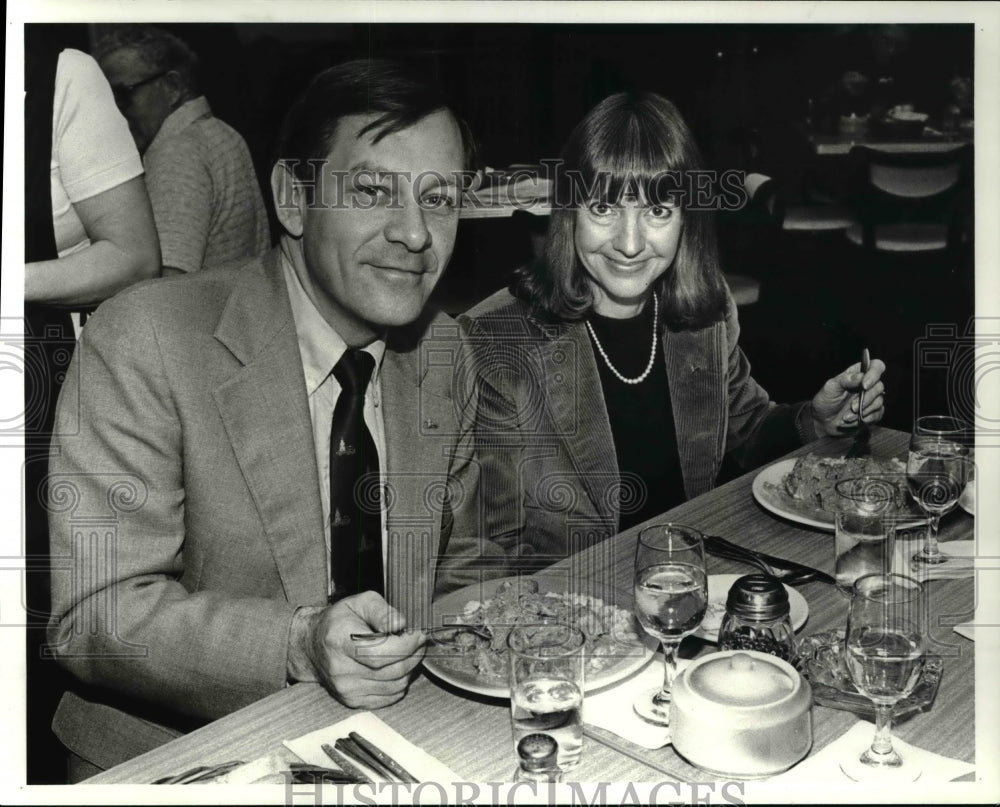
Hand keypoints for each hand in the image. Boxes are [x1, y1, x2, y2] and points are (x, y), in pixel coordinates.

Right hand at [287, 591, 425, 708]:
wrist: (313, 645)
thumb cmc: (340, 621)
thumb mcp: (360, 602)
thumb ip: (382, 611)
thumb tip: (401, 624)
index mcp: (339, 641)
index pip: (380, 653)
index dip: (406, 645)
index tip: (419, 634)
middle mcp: (340, 670)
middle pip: (391, 670)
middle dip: (414, 654)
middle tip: (419, 640)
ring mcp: (346, 689)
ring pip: (395, 685)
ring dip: (410, 668)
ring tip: (408, 651)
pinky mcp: (353, 701)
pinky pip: (389, 697)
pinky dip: (400, 682)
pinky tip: (397, 666)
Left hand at [810, 358, 885, 436]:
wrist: (823, 421)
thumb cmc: (826, 401)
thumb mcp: (831, 388)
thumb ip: (845, 380)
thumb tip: (861, 376)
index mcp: (858, 374)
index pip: (876, 366)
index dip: (874, 374)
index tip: (864, 385)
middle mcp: (867, 385)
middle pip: (879, 386)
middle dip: (866, 399)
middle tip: (852, 407)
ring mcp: (871, 399)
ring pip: (879, 401)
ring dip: (864, 410)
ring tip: (847, 416)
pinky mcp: (873, 412)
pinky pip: (878, 414)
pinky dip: (866, 418)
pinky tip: (854, 420)